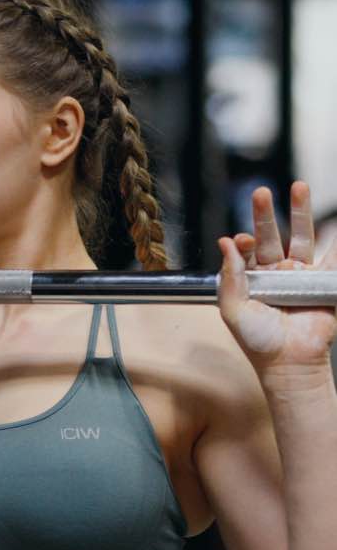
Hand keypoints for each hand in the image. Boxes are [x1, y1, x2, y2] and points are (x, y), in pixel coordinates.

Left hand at [218, 181, 336, 370]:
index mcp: (251, 277)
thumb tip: (224, 241)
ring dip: (301, 213)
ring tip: (299, 186)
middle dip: (267, 214)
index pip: (247, 249)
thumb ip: (230, 275)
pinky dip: (336, 239)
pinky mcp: (323, 283)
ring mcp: (300, 275)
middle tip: (261, 192)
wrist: (288, 363)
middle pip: (272, 235)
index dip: (244, 240)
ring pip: (302, 238)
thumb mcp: (233, 308)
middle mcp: (275, 272)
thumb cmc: (257, 340)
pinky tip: (335, 220)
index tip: (243, 238)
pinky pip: (333, 258)